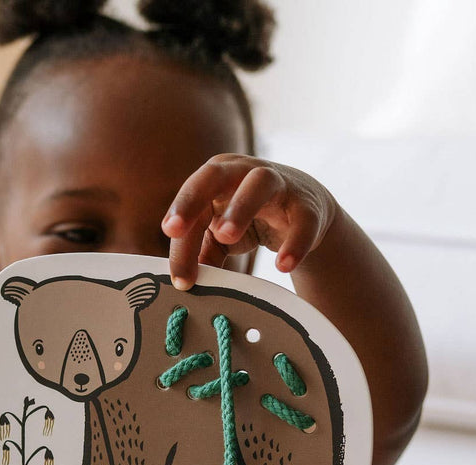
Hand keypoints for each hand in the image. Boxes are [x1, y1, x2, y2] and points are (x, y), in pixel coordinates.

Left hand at [160, 154, 337, 289]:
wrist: (307, 212)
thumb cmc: (251, 219)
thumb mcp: (219, 236)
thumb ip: (199, 253)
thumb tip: (180, 281)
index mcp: (216, 178)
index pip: (192, 200)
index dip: (179, 216)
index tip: (168, 234)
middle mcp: (244, 172)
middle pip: (215, 175)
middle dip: (192, 199)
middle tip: (175, 229)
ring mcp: (279, 185)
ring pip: (259, 185)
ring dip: (240, 208)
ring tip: (225, 237)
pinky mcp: (308, 207)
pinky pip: (302, 222)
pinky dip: (295, 242)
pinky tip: (282, 266)